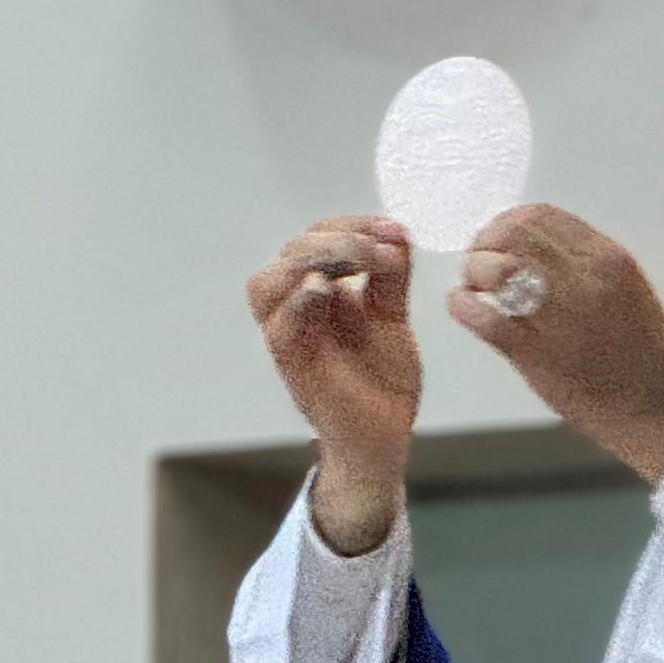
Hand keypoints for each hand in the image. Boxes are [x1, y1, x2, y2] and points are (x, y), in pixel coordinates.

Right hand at [250, 217, 423, 553]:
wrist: (385, 437)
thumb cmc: (382, 381)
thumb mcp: (391, 318)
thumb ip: (390, 277)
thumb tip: (395, 231)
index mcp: (319, 292)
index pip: (317, 237)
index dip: (352, 225)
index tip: (394, 230)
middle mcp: (296, 309)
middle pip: (291, 252)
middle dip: (338, 238)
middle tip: (381, 250)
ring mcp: (289, 337)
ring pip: (267, 283)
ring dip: (310, 261)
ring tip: (356, 260)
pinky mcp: (290, 365)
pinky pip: (277, 325)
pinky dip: (297, 301)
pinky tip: (327, 289)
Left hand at [453, 206, 663, 482]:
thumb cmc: (646, 355)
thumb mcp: (625, 289)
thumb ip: (584, 265)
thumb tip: (533, 252)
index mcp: (607, 259)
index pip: (541, 216)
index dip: (507, 222)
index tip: (497, 238)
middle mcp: (583, 280)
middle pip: (514, 235)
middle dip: (486, 243)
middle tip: (478, 262)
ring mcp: (560, 316)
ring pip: (496, 269)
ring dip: (473, 272)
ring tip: (473, 287)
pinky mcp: (537, 354)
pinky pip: (485, 318)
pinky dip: (464, 307)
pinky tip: (464, 308)